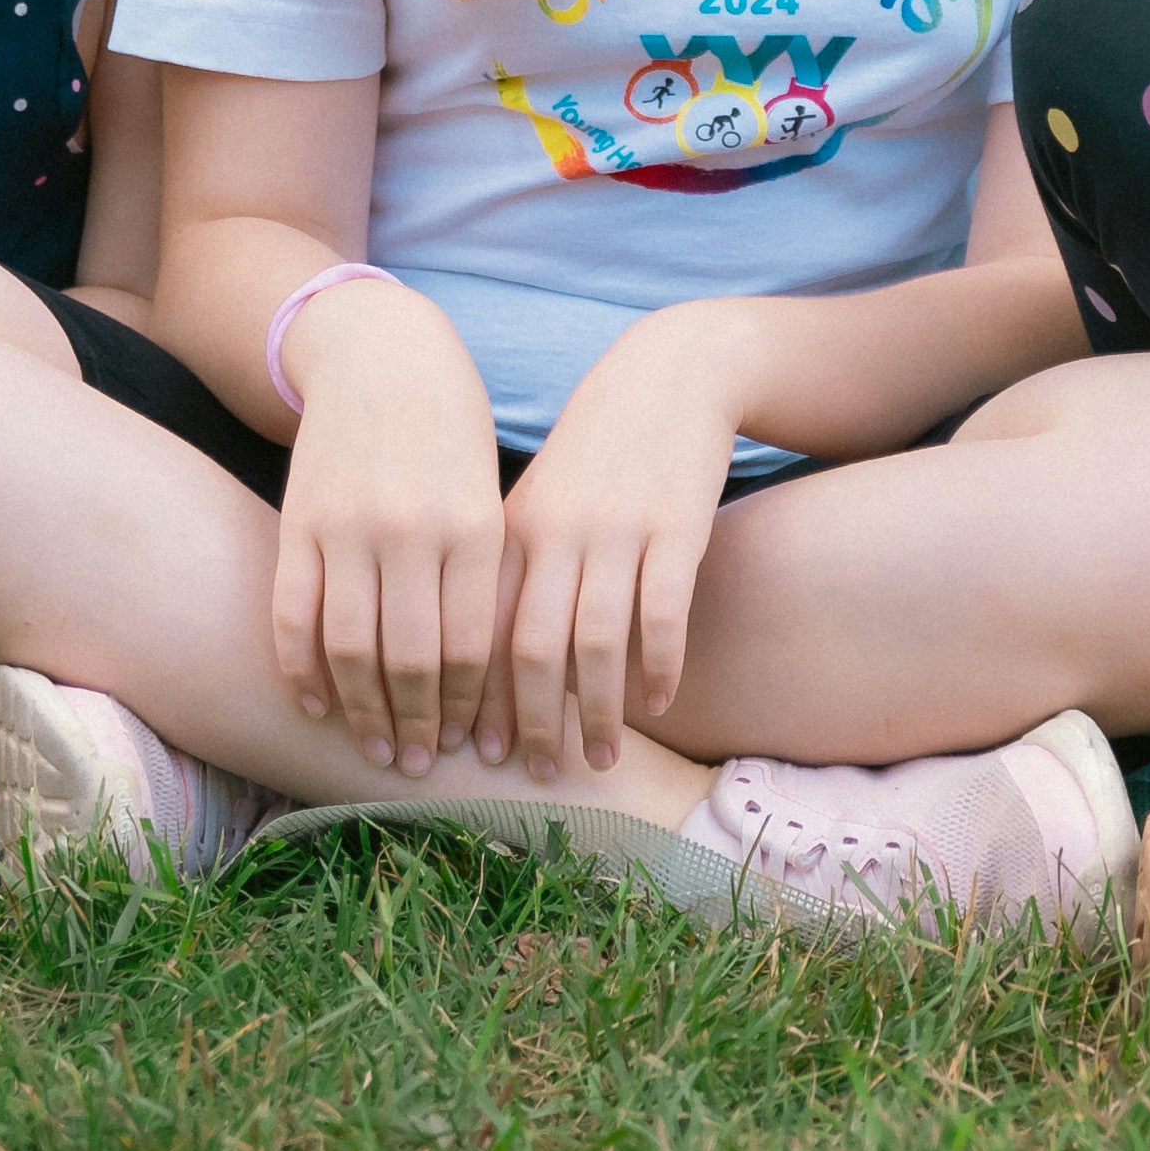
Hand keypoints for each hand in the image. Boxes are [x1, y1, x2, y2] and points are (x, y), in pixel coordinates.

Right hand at [269, 275, 509, 775]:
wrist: (382, 353)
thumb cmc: (453, 432)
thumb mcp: (489, 495)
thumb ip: (485, 576)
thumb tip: (496, 679)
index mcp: (473, 527)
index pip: (472, 647)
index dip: (469, 708)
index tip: (471, 747)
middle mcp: (410, 531)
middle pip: (412, 660)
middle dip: (419, 726)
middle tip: (419, 767)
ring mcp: (347, 528)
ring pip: (349, 649)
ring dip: (362, 712)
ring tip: (376, 749)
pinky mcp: (297, 522)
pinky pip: (292, 615)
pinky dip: (301, 669)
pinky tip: (314, 704)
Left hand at [491, 312, 744, 775]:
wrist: (668, 375)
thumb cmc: (596, 453)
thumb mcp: (540, 504)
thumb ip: (515, 576)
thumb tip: (492, 671)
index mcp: (508, 529)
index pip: (475, 632)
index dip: (474, 700)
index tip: (474, 754)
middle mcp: (554, 534)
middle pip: (529, 651)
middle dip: (533, 723)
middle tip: (540, 776)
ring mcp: (615, 532)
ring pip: (595, 645)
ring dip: (596, 712)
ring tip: (601, 758)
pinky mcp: (675, 529)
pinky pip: (661, 616)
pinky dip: (658, 668)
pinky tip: (659, 703)